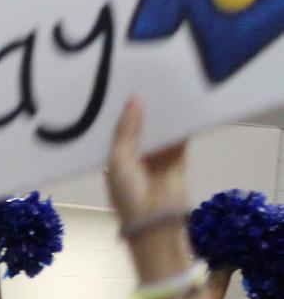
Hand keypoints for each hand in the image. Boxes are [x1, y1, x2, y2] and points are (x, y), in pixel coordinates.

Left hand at [103, 97, 187, 238]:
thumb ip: (126, 129)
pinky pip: (180, 136)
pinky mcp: (178, 157)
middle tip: (146, 78)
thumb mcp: (119, 159)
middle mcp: (136, 156)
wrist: (157, 220)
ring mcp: (158, 157)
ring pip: (161, 129)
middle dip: (144, 108)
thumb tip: (135, 99)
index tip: (123, 86)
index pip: (118, 130)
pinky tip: (182, 102)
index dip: (121, 111)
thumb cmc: (129, 193)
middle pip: (141, 127)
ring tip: (164, 85)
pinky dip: (181, 122)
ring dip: (163, 113)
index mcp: (116, 159)